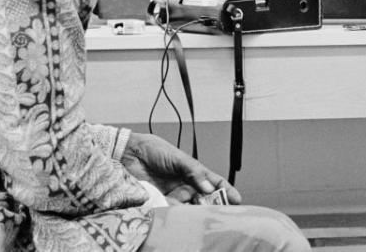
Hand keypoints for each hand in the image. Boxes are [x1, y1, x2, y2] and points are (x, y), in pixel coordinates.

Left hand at [121, 132, 241, 205]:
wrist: (128, 154)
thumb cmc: (154, 150)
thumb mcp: (178, 158)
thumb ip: (194, 172)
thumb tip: (209, 187)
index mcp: (193, 173)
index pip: (214, 183)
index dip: (226, 191)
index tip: (236, 199)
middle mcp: (185, 186)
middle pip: (204, 199)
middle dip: (213, 206)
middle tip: (221, 212)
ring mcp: (173, 196)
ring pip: (189, 208)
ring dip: (196, 212)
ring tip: (203, 215)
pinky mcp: (159, 203)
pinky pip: (172, 211)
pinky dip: (178, 213)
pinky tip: (183, 213)